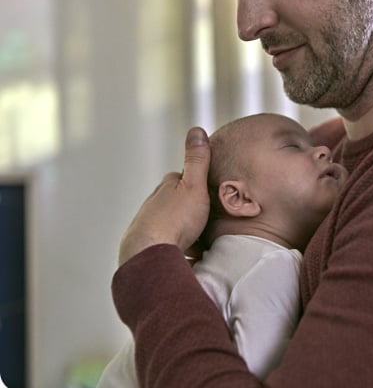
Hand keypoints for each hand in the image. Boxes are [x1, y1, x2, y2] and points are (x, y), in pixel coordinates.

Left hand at [118, 127, 210, 265]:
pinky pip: (167, 244)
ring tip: (201, 242)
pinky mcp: (147, 246)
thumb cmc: (175, 220)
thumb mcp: (194, 186)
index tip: (209, 192)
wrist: (150, 255)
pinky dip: (178, 248)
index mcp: (166, 187)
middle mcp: (154, 204)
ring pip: (171, 224)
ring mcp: (148, 225)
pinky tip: (190, 257)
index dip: (197, 184)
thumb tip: (196, 130)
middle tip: (208, 219)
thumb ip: (197, 161)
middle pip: (176, 202)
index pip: (181, 178)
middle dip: (190, 209)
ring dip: (184, 230)